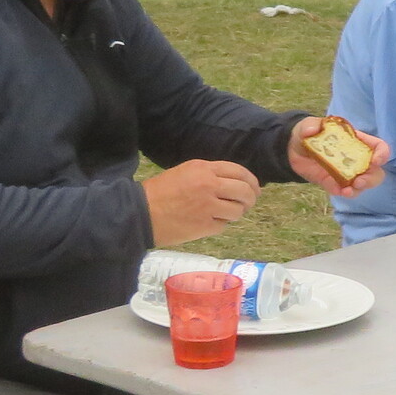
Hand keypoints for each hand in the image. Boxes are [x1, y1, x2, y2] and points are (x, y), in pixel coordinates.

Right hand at [143, 159, 260, 245]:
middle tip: (247, 203)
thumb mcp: (186, 173)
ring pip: (238, 210)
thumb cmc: (160, 192)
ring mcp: (209, 206)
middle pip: (245, 191)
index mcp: (204, 169)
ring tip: (224, 213)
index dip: (251, 181)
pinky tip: (208, 222)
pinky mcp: (206, 225)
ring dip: (235, 213)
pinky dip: (220, 224)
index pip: (240, 172)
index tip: (255, 188)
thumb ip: (210, 175)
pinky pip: (224, 225)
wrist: (140, 213)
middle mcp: (210, 185)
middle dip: (251, 198)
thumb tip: (238, 183)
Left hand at [286, 116, 389, 197]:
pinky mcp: (336, 184)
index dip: (382, 154)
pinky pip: (348, 191)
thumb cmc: (307, 134)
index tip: (375, 161)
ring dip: (362, 188)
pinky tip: (341, 192)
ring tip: (349, 190)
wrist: (292, 150)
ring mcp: (348, 173)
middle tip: (359, 181)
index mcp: (357, 141)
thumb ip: (310, 125)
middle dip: (372, 178)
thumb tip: (313, 129)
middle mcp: (357, 158)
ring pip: (365, 183)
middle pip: (376, 171)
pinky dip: (347, 193)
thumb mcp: (307, 125)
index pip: (379, 147)